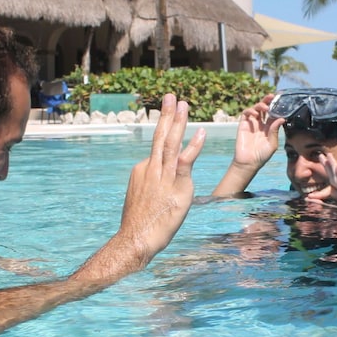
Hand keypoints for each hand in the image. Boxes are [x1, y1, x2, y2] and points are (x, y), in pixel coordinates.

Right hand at [118, 94, 205, 260]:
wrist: (136, 240)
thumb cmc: (140, 225)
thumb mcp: (142, 199)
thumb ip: (150, 186)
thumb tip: (157, 184)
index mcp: (143, 170)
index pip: (157, 150)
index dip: (167, 135)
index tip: (173, 119)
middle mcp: (152, 169)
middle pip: (160, 137)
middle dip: (166, 115)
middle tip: (171, 96)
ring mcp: (164, 177)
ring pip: (171, 144)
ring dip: (178, 122)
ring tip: (183, 104)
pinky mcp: (178, 187)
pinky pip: (186, 162)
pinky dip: (194, 146)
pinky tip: (201, 133)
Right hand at [212, 94, 283, 195]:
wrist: (248, 162)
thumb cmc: (262, 155)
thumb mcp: (272, 144)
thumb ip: (275, 131)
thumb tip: (281, 118)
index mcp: (269, 128)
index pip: (273, 114)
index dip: (277, 107)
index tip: (281, 100)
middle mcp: (261, 124)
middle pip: (265, 108)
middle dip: (268, 101)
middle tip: (272, 96)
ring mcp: (252, 124)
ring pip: (256, 109)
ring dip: (261, 105)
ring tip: (265, 107)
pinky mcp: (243, 125)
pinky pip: (246, 114)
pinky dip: (250, 111)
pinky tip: (255, 115)